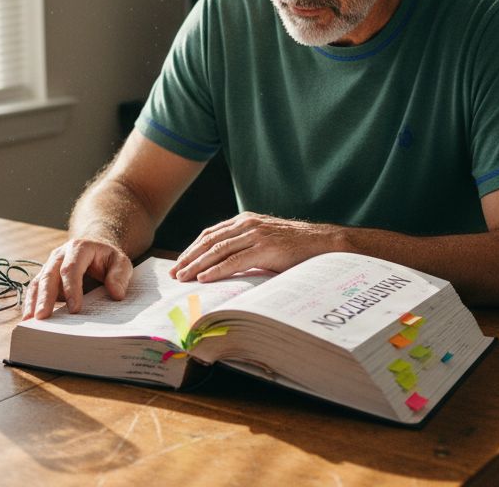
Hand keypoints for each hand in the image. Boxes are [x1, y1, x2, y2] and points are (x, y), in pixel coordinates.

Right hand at [21, 238, 132, 319]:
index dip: (72, 289)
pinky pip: (35, 289)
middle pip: (49, 275)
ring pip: (38, 282)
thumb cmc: (108, 259)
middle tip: (42, 317)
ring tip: (30, 321)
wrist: (96, 250)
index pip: (71, 269)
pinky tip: (29, 318)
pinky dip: (31, 303)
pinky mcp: (45, 277)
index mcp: (79, 248)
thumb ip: (120, 275)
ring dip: (33, 302)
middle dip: (45, 297)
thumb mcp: (120, 262)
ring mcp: (50, 265)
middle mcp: (60, 255)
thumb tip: (116, 294)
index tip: (75, 310)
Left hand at [170, 212, 344, 282]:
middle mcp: (248, 224)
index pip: (211, 233)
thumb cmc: (296, 247)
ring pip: (218, 250)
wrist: (324, 243)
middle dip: (189, 257)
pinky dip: (216, 269)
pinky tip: (204, 278)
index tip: (180, 262)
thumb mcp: (266, 242)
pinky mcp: (265, 248)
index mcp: (246, 220)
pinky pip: (234, 260)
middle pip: (209, 240)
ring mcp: (256, 235)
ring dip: (197, 264)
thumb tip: (224, 267)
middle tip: (174, 273)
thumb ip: (246, 247)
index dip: (192, 248)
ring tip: (183, 277)